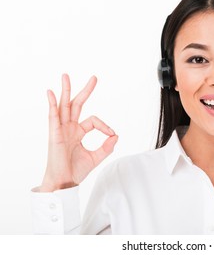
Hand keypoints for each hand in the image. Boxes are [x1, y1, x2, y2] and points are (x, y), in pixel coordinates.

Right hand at [40, 74, 117, 191]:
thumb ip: (107, 147)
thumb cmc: (75, 171)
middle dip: (85, 91)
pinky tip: (50, 93)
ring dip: (65, 90)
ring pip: (64, 106)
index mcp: (78, 132)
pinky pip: (52, 116)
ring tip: (66, 76)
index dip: (104, 125)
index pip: (93, 120)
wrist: (64, 183)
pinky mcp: (54, 134)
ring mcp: (61, 130)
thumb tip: (116, 135)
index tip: (112, 134)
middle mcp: (69, 128)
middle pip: (77, 104)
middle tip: (94, 78)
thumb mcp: (96, 157)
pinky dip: (51, 104)